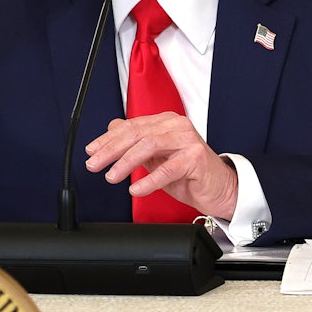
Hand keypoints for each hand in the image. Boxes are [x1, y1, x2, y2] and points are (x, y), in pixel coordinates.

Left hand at [84, 112, 238, 219]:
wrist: (220, 188)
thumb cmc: (189, 173)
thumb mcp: (156, 157)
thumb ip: (136, 142)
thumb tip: (112, 128)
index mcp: (165, 122)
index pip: (131, 126)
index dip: (108, 139)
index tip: (92, 151)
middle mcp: (176, 126)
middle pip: (136, 134)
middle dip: (111, 150)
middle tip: (94, 164)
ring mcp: (187, 140)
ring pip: (149, 145)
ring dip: (126, 162)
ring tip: (111, 176)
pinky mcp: (196, 157)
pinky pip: (168, 169)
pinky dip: (149, 179)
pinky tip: (136, 188)